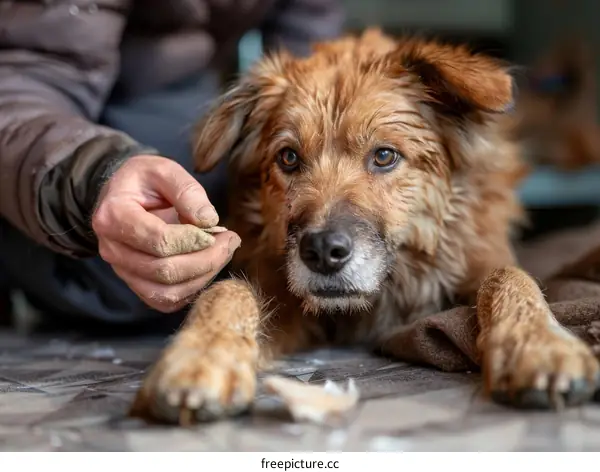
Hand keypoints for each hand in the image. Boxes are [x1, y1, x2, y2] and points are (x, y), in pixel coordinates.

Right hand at [92, 155, 239, 312]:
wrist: (124, 195)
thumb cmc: (145, 181)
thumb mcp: (165, 170)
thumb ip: (187, 190)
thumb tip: (209, 220)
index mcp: (113, 216)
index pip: (159, 241)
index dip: (194, 240)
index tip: (218, 229)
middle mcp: (112, 249)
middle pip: (164, 271)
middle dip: (207, 259)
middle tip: (231, 240)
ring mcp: (122, 271)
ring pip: (167, 292)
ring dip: (204, 276)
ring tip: (223, 252)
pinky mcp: (136, 284)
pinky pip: (166, 300)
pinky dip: (193, 288)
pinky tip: (208, 265)